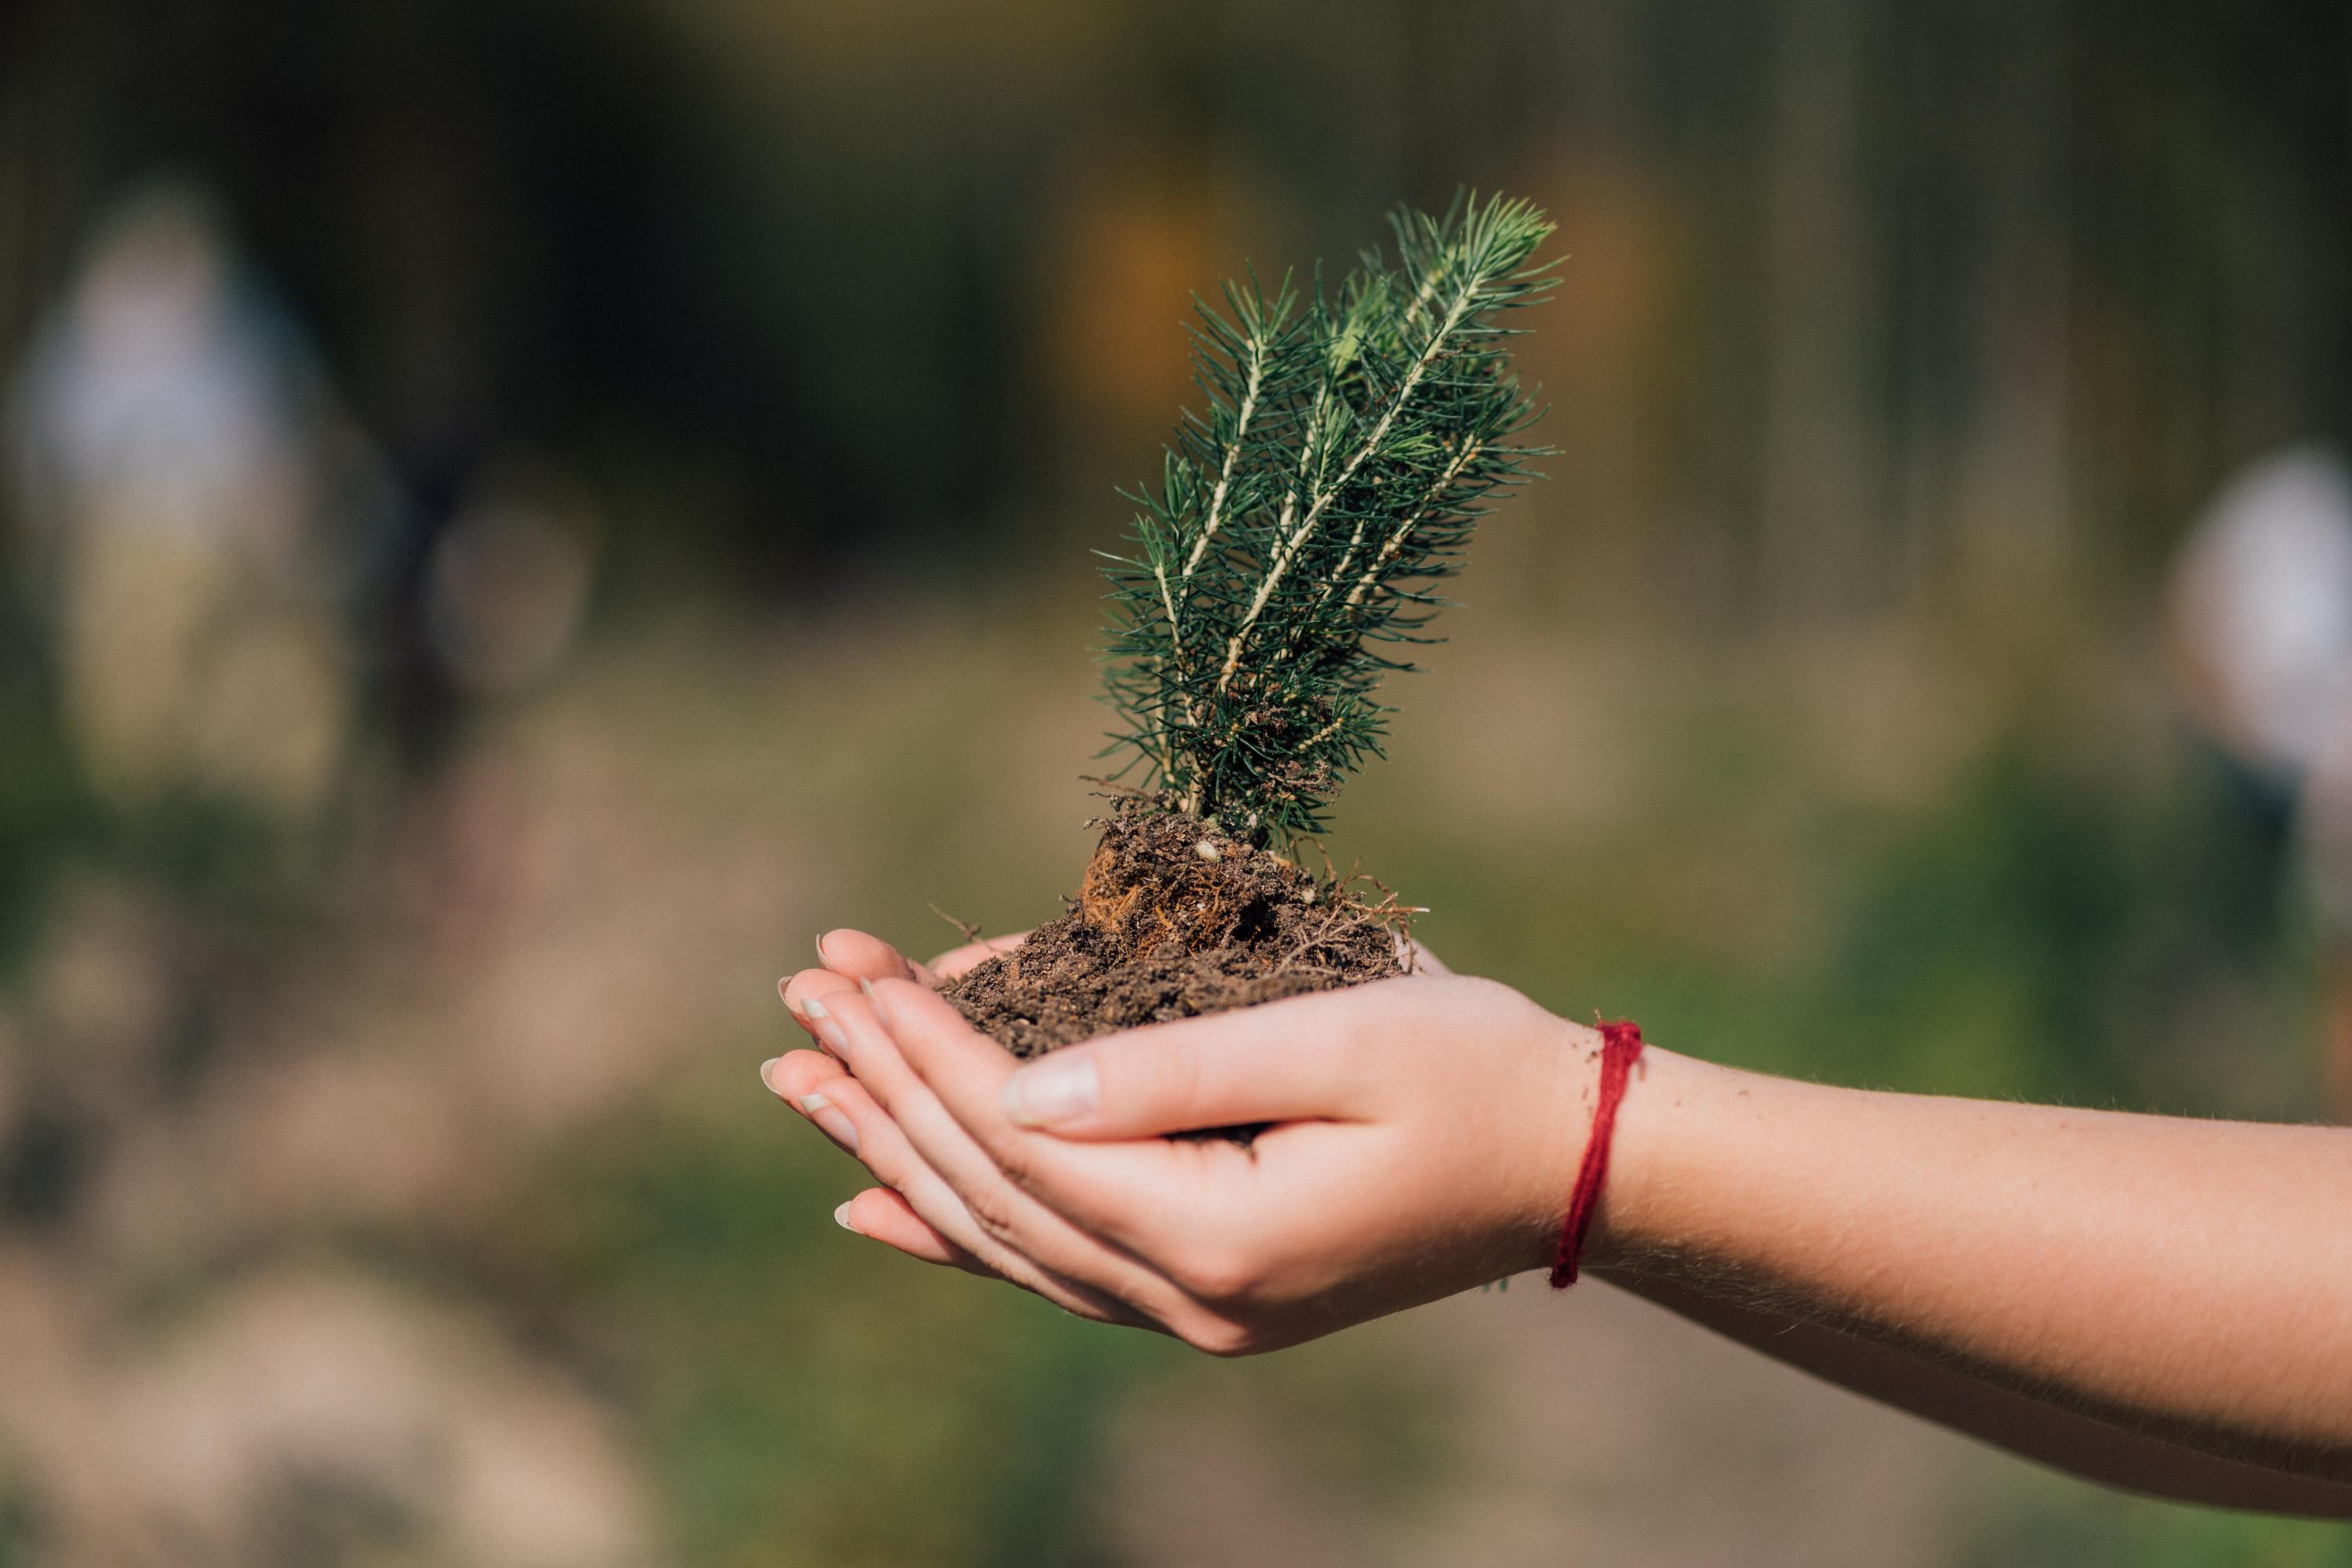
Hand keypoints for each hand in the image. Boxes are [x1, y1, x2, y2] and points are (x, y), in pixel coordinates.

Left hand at [765, 929, 1606, 1352]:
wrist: (1573, 1160)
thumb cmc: (1474, 1068)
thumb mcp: (1340, 1033)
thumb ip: (1172, 1068)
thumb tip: (1013, 1089)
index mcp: (1223, 1234)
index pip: (1021, 1140)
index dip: (924, 1053)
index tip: (849, 971)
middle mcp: (1193, 1300)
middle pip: (991, 1193)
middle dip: (885, 1090)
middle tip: (797, 1002)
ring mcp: (1197, 1312)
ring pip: (1002, 1236)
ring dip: (896, 1154)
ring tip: (803, 1081)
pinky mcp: (1207, 1292)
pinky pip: (1048, 1267)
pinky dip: (956, 1230)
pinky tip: (878, 1204)